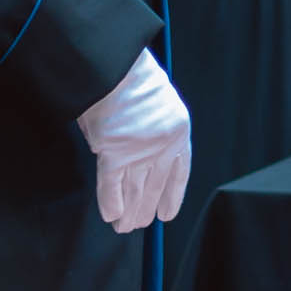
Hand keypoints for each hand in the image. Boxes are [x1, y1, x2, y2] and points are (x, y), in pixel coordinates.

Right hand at [75, 48, 192, 233]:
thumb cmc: (132, 77)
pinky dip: (110, 202)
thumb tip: (133, 161)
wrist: (117, 63)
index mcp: (179, 130)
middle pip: (153, 185)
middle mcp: (163, 146)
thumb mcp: (156, 103)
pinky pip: (111, 185)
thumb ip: (151, 132)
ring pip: (134, 190)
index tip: (166, 214)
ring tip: (123, 228)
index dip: (173, 196)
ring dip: (128, 212)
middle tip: (137, 225)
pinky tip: (111, 216)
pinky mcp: (113, 152)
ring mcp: (139, 150)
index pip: (180, 172)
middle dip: (145, 208)